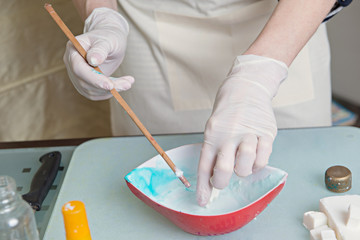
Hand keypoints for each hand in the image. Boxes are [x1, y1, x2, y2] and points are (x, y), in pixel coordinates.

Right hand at [63, 8, 133, 99]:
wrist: (110, 41)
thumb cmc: (109, 36)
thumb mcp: (108, 40)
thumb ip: (100, 49)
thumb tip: (93, 60)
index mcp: (73, 50)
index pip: (79, 69)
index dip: (93, 79)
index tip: (110, 85)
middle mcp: (72, 64)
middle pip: (84, 82)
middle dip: (106, 86)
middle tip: (127, 84)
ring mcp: (77, 75)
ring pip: (91, 91)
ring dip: (111, 90)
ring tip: (128, 82)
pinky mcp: (85, 84)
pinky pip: (96, 94)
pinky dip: (109, 92)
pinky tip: (122, 84)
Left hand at [196, 55, 287, 205]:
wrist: (246, 89)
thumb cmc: (228, 115)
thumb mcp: (214, 130)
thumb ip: (215, 152)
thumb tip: (214, 180)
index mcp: (212, 135)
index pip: (205, 165)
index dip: (203, 186)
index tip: (202, 201)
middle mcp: (228, 135)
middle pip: (224, 169)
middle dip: (222, 182)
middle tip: (223, 181)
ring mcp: (248, 134)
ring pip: (245, 165)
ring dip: (243, 170)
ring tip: (242, 162)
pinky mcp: (266, 133)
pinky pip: (263, 158)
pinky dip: (258, 163)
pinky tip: (255, 156)